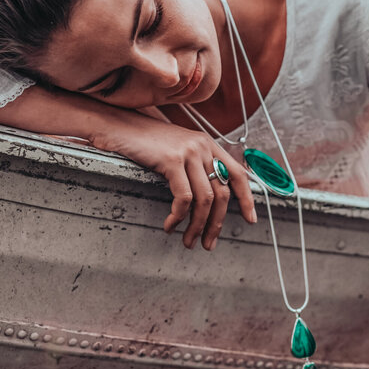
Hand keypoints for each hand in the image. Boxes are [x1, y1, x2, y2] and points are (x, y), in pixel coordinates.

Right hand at [92, 116, 256, 248]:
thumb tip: (208, 198)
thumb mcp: (178, 149)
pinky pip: (184, 198)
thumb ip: (195, 165)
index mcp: (208, 144)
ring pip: (205, 200)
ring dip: (197, 226)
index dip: (247, 199)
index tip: (250, 220)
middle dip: (216, 224)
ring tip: (188, 241)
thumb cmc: (144, 142)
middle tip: (208, 244)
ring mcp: (189, 152)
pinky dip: (178, 217)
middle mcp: (203, 146)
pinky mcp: (172, 160)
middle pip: (222, 194)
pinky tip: (170, 226)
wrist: (117, 125)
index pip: (238, 173)